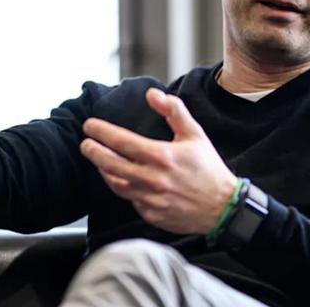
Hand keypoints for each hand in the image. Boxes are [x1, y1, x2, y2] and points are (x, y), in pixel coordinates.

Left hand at [81, 88, 237, 233]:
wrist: (224, 207)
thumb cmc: (209, 168)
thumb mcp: (195, 133)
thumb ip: (173, 110)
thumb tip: (152, 94)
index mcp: (161, 156)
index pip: (122, 141)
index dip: (102, 132)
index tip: (90, 126)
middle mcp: (152, 179)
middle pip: (111, 164)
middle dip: (93, 152)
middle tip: (85, 144)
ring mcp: (151, 200)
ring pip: (117, 184)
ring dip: (105, 171)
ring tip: (100, 161)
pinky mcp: (152, 215)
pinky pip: (131, 200)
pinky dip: (124, 189)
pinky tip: (122, 180)